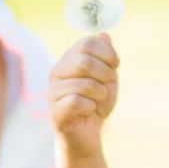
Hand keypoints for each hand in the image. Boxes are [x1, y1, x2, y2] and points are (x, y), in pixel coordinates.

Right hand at [49, 34, 119, 156]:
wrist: (88, 132)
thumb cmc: (97, 101)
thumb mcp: (107, 76)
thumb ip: (105, 55)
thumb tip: (103, 35)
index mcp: (68, 59)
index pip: (87, 43)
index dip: (107, 53)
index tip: (115, 65)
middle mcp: (56, 72)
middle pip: (85, 62)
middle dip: (105, 74)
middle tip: (107, 86)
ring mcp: (53, 92)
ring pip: (85, 84)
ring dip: (101, 94)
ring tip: (98, 101)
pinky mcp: (55, 111)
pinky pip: (78, 102)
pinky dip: (91, 107)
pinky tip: (88, 111)